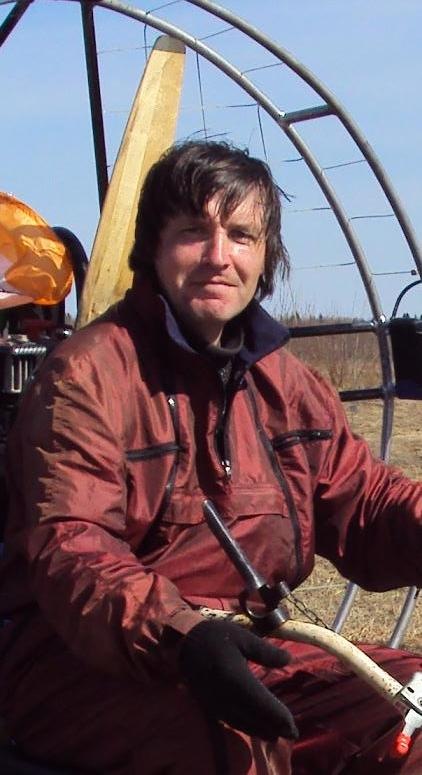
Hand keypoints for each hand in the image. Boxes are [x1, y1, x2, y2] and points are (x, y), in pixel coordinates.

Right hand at [179, 619, 297, 740]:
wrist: (183, 641)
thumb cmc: (215, 635)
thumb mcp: (243, 637)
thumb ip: (266, 652)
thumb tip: (288, 660)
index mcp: (236, 677)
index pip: (262, 703)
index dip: (278, 717)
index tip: (293, 726)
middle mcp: (225, 695)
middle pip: (253, 718)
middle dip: (273, 727)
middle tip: (291, 734)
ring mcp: (215, 702)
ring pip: (241, 722)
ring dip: (259, 730)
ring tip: (274, 735)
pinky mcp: (208, 704)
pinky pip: (229, 720)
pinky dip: (244, 726)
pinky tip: (252, 726)